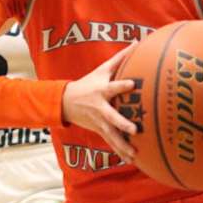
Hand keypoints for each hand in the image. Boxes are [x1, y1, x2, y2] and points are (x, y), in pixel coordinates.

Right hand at [61, 45, 137, 161]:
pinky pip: (111, 142)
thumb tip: (136, 42)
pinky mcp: (99, 130)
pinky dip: (120, 151)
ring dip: (122, 145)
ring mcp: (98, 121)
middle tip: (134, 129)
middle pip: (111, 117)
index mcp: (101, 91)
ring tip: (134, 154)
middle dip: (122, 124)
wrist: (66, 102)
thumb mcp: (101, 69)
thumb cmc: (88, 82)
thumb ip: (120, 58)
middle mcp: (100, 108)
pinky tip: (132, 160)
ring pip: (111, 135)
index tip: (132, 84)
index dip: (122, 85)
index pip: (112, 87)